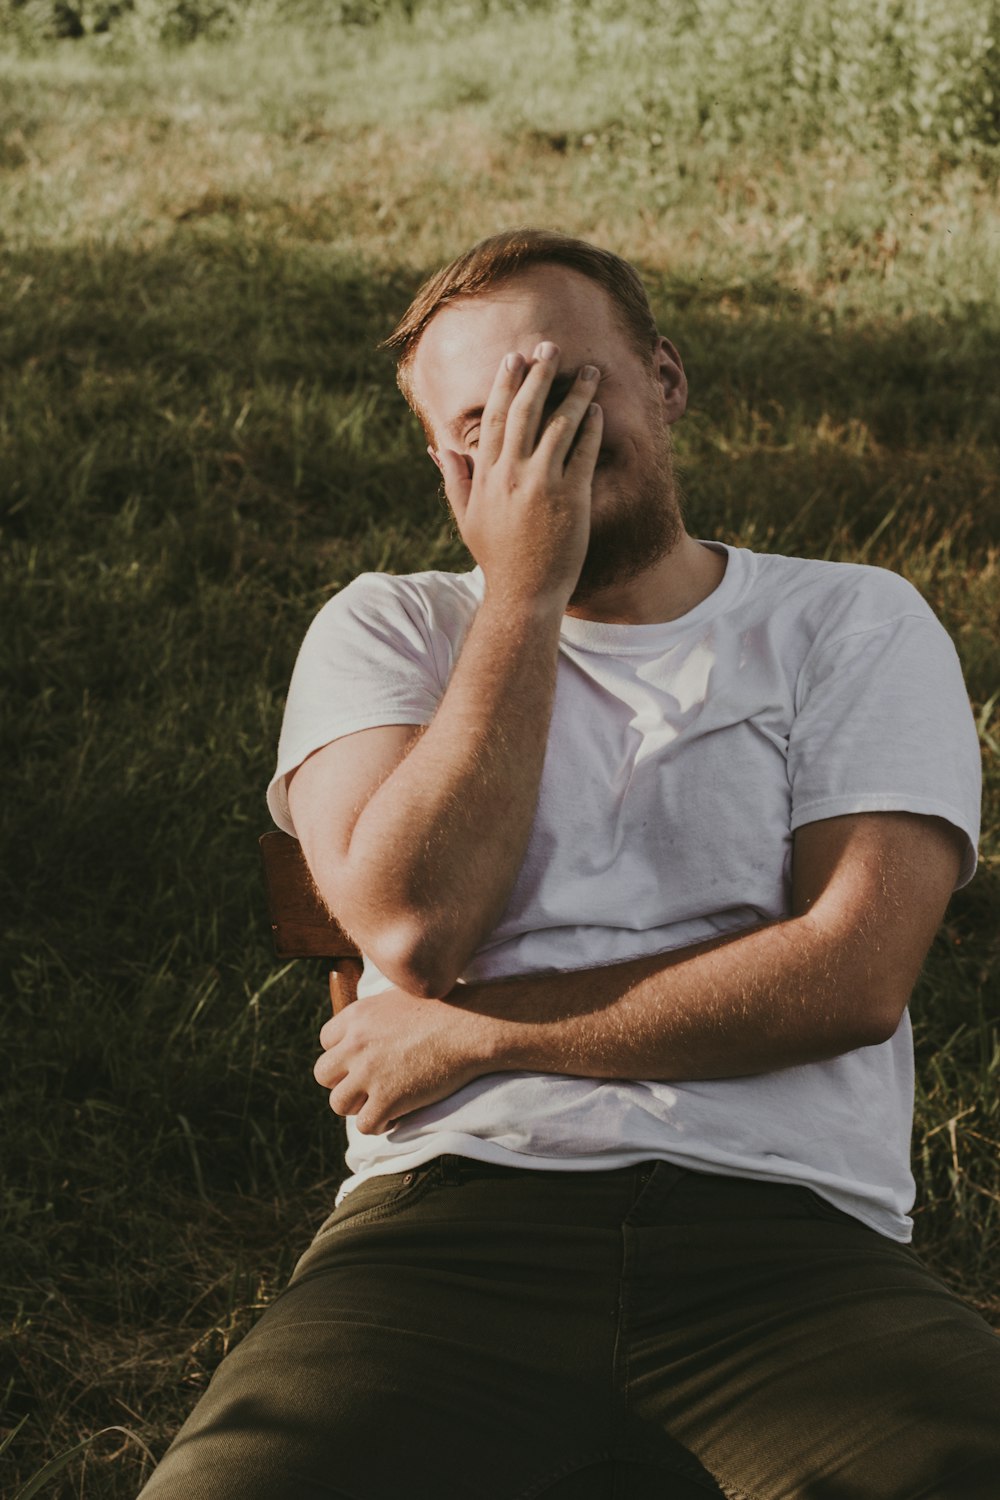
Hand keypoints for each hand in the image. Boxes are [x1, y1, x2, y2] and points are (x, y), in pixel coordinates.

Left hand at [313, 988, 497, 1134]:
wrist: (470, 1025)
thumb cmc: (444, 1007)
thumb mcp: (398, 997)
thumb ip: (373, 1014)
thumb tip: (366, 1027)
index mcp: (357, 1016)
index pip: (325, 1041)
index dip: (343, 1053)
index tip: (362, 1059)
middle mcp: (355, 1044)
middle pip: (324, 1074)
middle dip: (343, 1081)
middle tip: (367, 1083)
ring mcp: (370, 1073)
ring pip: (338, 1103)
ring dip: (357, 1106)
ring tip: (380, 1101)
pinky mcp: (388, 1099)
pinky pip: (365, 1125)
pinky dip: (378, 1125)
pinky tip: (395, 1116)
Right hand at [439, 344, 602, 609]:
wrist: (523, 594)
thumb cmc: (496, 559)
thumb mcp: (466, 519)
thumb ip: (455, 481)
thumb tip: (439, 450)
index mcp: (486, 475)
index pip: (495, 418)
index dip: (506, 384)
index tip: (515, 359)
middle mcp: (511, 474)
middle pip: (525, 411)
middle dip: (539, 374)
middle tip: (550, 347)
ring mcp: (541, 484)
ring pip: (559, 425)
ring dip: (575, 393)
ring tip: (589, 371)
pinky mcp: (570, 497)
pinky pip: (583, 452)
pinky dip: (590, 428)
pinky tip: (597, 409)